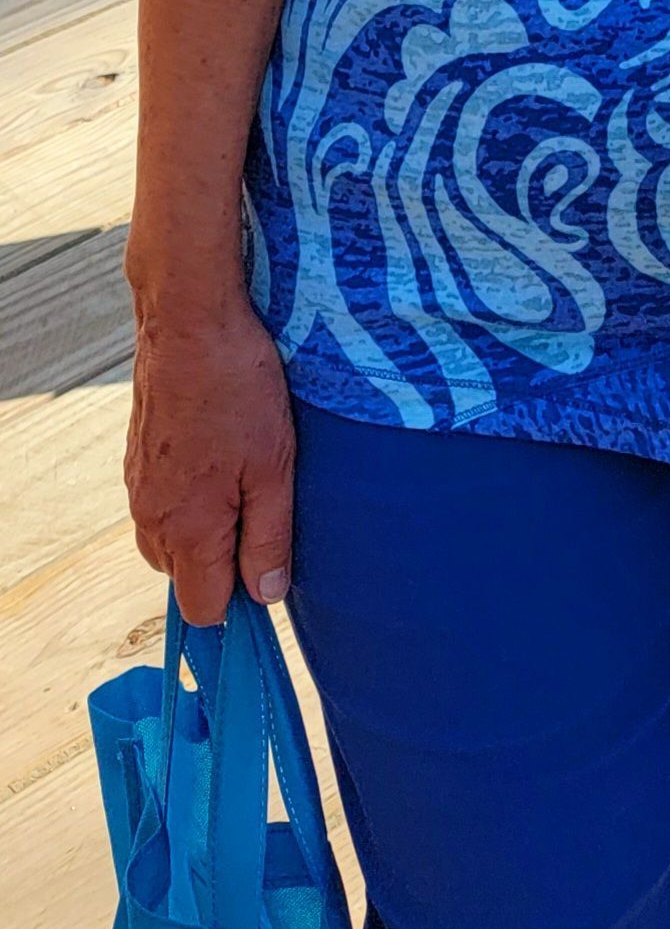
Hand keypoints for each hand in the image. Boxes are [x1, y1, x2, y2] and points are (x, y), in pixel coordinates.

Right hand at [125, 299, 294, 625]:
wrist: (189, 319)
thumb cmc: (238, 388)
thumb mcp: (274, 467)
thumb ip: (269, 539)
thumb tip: (266, 596)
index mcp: (186, 529)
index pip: (203, 610)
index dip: (240, 603)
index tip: (269, 574)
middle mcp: (152, 516)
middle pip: (184, 578)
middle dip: (222, 564)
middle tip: (263, 513)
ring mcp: (138, 485)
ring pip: (170, 540)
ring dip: (205, 529)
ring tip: (243, 479)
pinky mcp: (137, 457)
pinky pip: (161, 503)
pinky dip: (189, 497)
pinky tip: (220, 457)